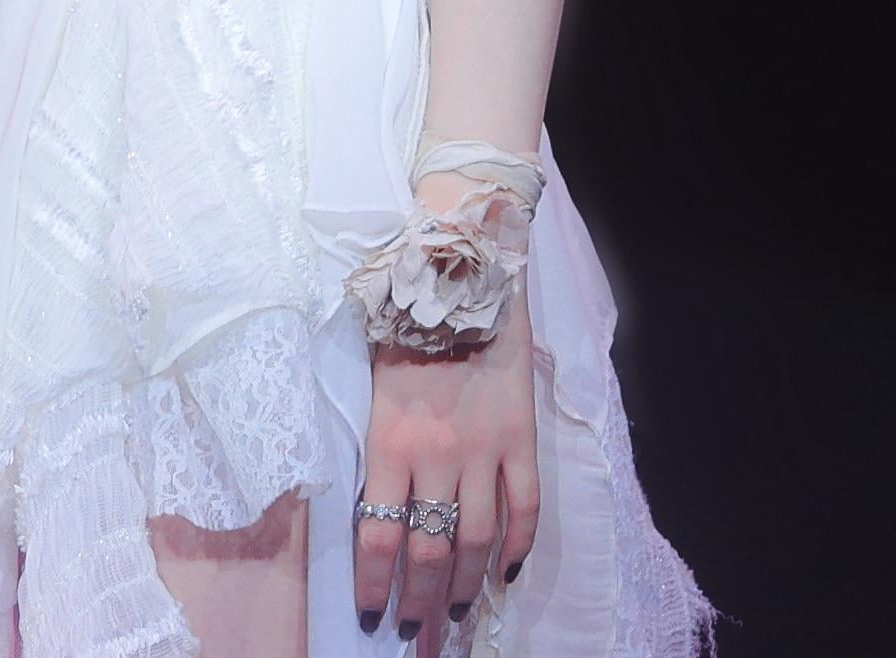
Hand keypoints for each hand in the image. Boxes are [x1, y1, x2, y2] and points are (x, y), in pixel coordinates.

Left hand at [354, 275, 539, 650]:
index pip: (378, 535)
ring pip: (475, 542)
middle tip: (416, 636)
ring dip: (465, 589)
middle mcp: (435, 454)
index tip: (373, 617)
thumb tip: (373, 503)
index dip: (375, 586)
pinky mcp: (521, 437)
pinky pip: (523, 508)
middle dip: (420, 604)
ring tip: (455, 618)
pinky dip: (516, 548)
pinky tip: (505, 573)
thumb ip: (376, 443)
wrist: (461, 272)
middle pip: (428, 553)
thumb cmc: (405, 322)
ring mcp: (483, 449)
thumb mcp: (372, 383)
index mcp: (388, 440)